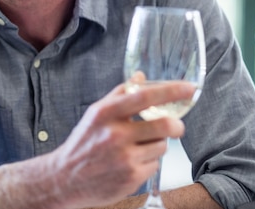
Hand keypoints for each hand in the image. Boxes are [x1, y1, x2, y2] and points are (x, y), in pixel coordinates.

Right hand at [44, 80, 194, 208]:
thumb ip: (119, 94)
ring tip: (139, 148)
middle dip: (176, 125)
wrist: (65, 178)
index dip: (171, 90)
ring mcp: (124, 158)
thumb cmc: (83, 143)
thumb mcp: (96, 114)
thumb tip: (140, 77)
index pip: (144, 96)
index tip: (188, 87)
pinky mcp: (131, 178)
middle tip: (175, 126)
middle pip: (165, 125)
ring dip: (157, 145)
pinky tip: (132, 163)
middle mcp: (115, 134)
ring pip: (162, 147)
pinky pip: (155, 165)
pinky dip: (148, 163)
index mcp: (106, 113)